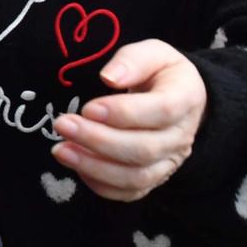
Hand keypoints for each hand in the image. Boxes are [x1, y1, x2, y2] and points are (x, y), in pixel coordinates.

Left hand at [49, 39, 206, 201]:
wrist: (179, 101)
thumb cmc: (160, 75)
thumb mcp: (153, 53)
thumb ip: (132, 60)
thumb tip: (109, 78)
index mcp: (185, 99)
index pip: (162, 111)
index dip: (123, 113)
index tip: (88, 108)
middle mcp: (181, 136)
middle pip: (144, 149)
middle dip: (98, 140)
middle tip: (63, 125)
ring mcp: (169, 162)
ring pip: (136, 177)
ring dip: (94, 166)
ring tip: (61, 150)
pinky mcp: (154, 179)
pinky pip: (129, 192)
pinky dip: (100, 184)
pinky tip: (77, 164)